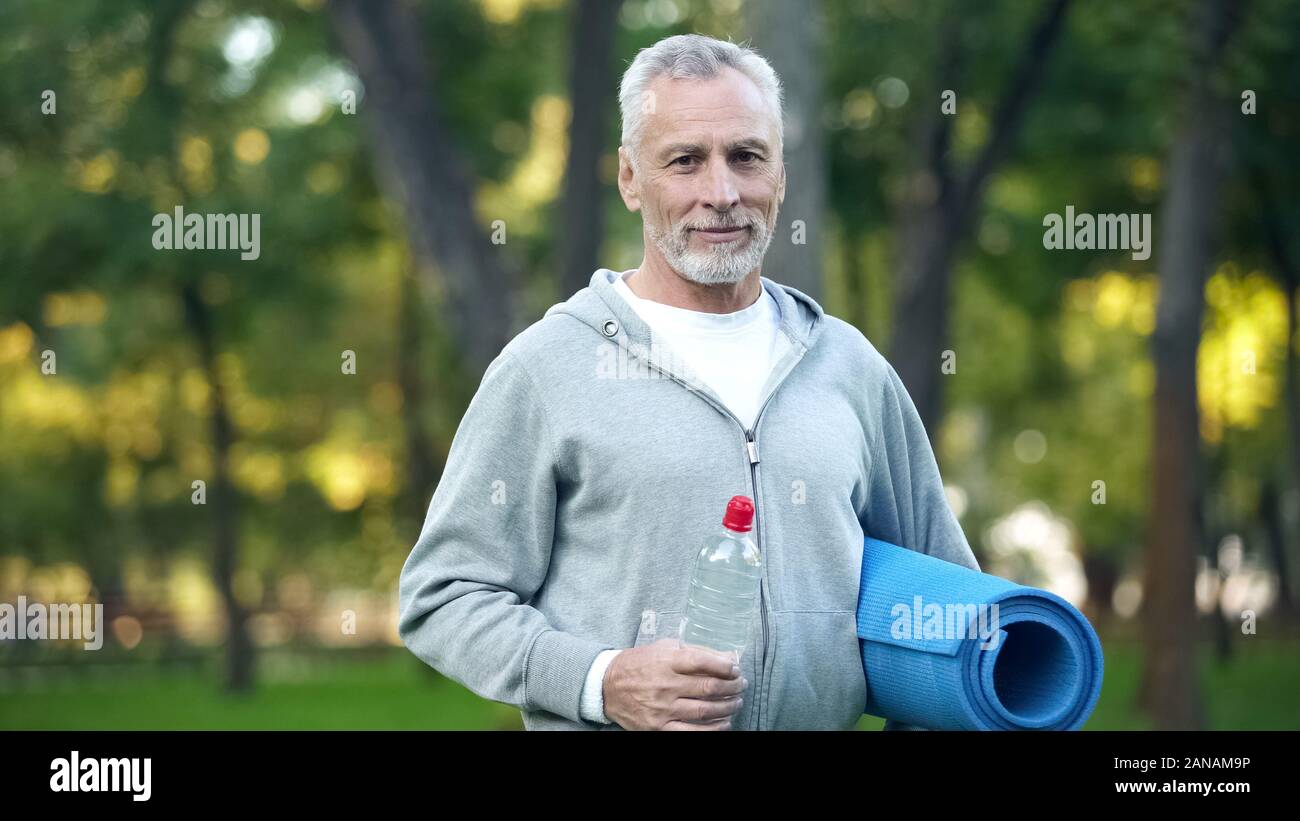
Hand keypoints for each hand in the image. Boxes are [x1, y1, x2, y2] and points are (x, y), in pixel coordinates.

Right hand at [603, 638, 747, 730]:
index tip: (736, 669)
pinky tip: (724, 723)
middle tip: (741, 685)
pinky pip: (692, 732)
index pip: (704, 662)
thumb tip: (727, 656)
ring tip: (736, 703)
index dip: (726, 666)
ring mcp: (662, 709)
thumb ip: (695, 651)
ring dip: (727, 707)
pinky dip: (713, 729)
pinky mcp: (659, 727)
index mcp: (666, 661)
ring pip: (705, 711)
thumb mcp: (664, 648)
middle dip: (732, 687)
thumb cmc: (640, 663)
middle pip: (709, 687)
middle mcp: (665, 685)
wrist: (608, 686)